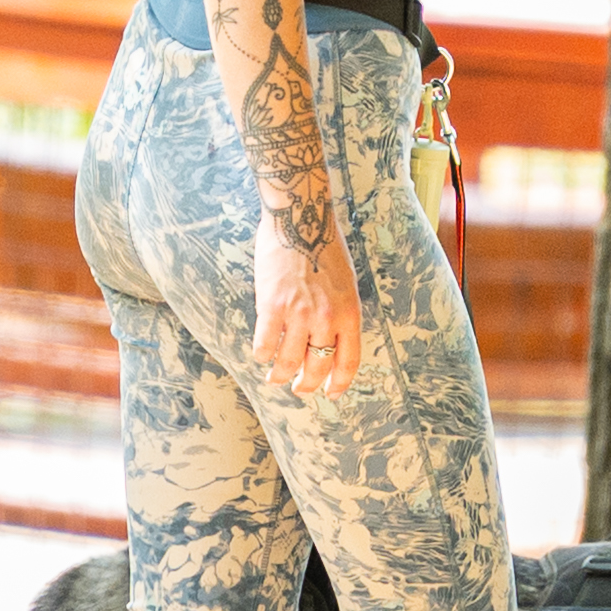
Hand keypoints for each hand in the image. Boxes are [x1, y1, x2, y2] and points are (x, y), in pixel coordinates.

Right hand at [250, 218, 363, 397]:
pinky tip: (260, 354)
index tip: (330, 393)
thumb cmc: (324, 246)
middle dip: (306, 385)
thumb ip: (339, 313)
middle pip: (318, 367)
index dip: (338, 383)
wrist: (301, 218)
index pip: (348, 361)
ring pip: (289, 362)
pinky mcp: (272, 305)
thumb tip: (328, 339)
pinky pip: (265, 344)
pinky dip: (262, 355)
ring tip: (274, 377)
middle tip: (298, 388)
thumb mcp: (345, 284)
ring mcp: (299, 313)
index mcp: (349, 313)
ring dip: (280, 375)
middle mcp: (326, 318)